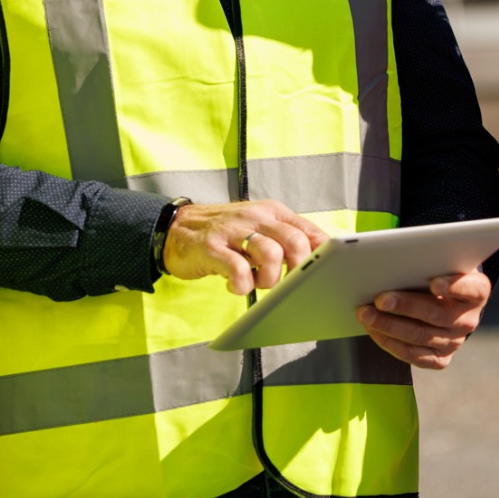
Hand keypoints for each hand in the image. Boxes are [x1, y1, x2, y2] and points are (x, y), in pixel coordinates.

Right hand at [163, 200, 329, 295]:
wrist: (176, 228)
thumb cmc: (225, 234)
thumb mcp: (258, 228)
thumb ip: (285, 238)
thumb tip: (319, 258)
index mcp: (272, 212)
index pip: (309, 231)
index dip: (322, 255)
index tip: (322, 273)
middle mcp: (255, 217)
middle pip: (295, 242)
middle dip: (297, 271)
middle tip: (284, 284)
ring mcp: (233, 231)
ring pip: (270, 255)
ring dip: (268, 279)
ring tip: (256, 283)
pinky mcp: (212, 247)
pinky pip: (238, 269)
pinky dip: (242, 285)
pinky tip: (234, 285)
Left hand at [355, 269, 490, 369]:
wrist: (442, 301)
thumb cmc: (436, 273)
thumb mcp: (439, 263)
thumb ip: (426, 263)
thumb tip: (393, 263)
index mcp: (477, 291)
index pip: (470, 288)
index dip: (453, 286)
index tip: (434, 283)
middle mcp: (470, 319)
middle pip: (438, 314)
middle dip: (405, 306)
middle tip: (380, 299)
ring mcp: (456, 341)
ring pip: (421, 336)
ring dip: (389, 326)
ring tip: (366, 315)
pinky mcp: (441, 359)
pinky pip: (416, 356)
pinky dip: (391, 344)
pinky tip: (374, 332)